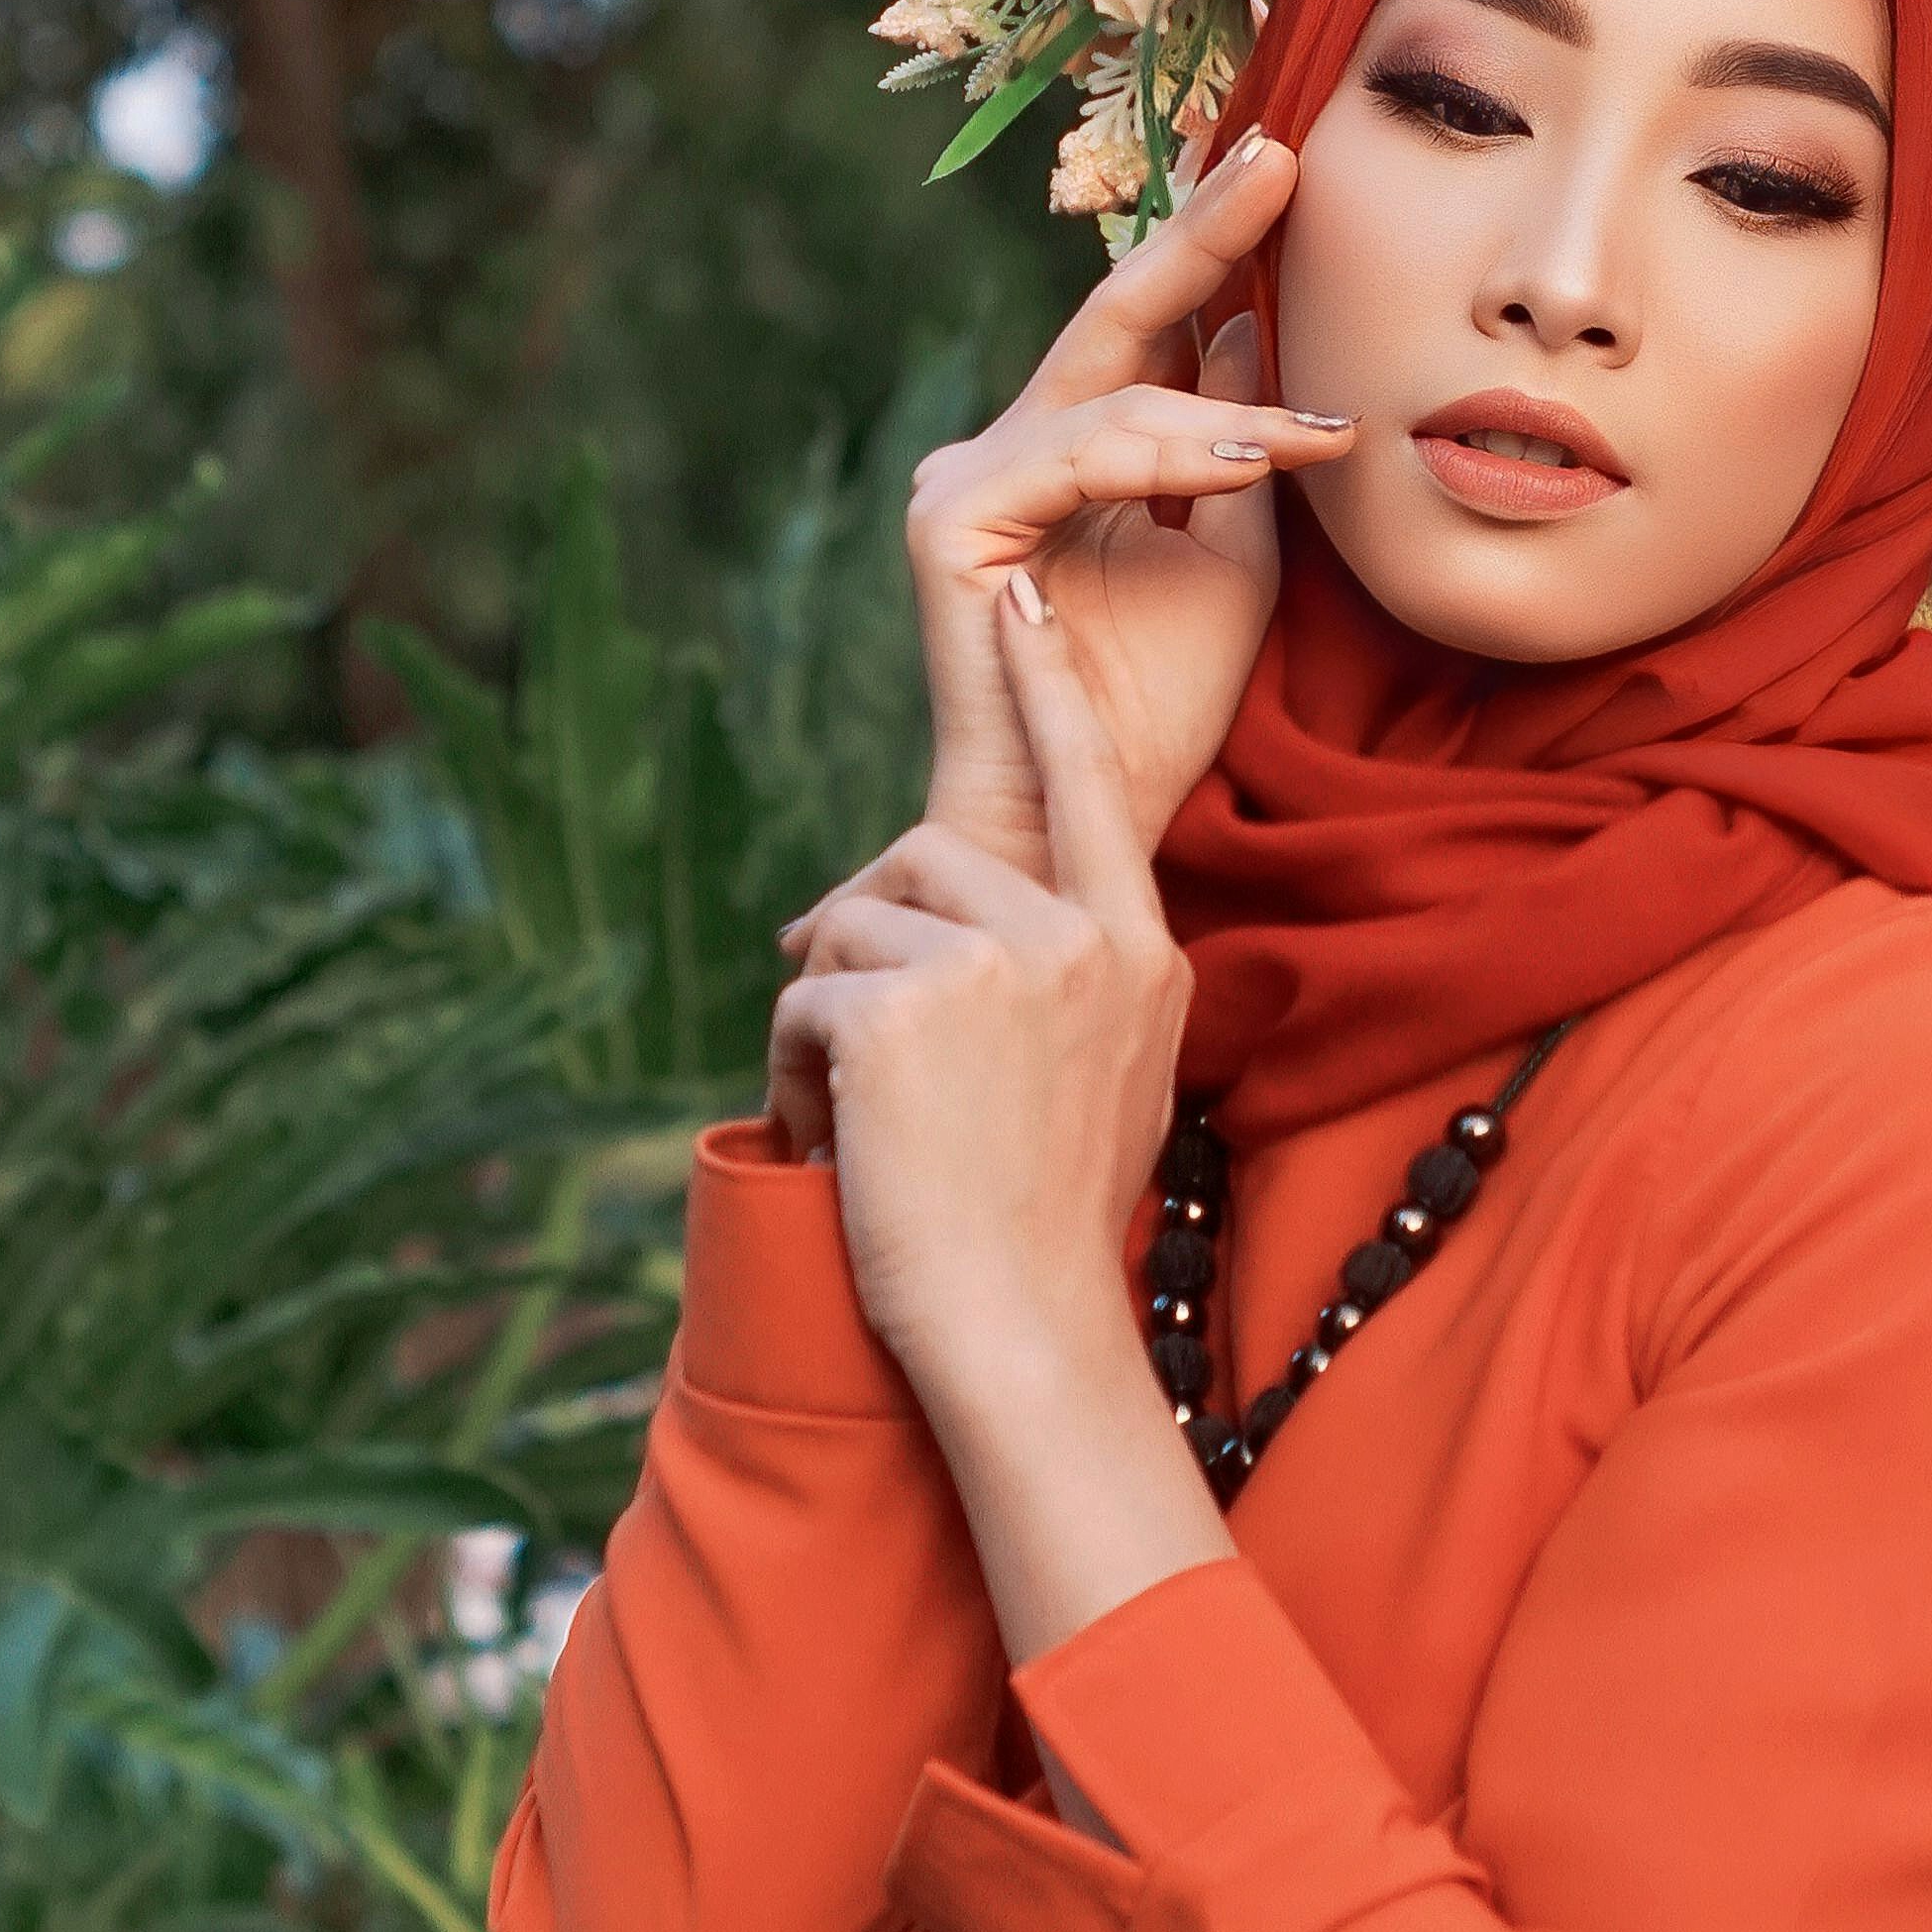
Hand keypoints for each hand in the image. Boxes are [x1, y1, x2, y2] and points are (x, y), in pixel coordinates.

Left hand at [767, 601, 1238, 1671]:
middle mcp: (1081, 937)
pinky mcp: (907, 1006)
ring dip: (826, 1017)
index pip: (1089, 785)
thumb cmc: (1051, 1228)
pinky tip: (831, 1143)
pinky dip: (794, 1073)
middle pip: (927, 857)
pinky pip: (807, 996)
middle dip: (869, 945)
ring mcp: (1001, 965)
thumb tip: (970, 925)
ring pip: (855, 925)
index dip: (1046, 689)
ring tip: (856, 1120)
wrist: (1029, 1334)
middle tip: (865, 1062)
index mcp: (1138, 949)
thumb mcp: (1109, 1079)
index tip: (1019, 598)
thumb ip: (1069, 980)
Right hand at [902, 129, 1341, 871]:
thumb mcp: (1238, 557)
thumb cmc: (1158, 708)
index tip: (1286, 163)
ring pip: (1115, 394)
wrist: (1088, 823)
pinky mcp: (947, 518)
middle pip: (1117, 313)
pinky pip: (1078, 452)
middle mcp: (1013, 446)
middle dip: (1205, 235)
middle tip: (1280, 157)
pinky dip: (1171, 452)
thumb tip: (1247, 332)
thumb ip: (1237, 451)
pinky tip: (1250, 460)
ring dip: (1228, 412)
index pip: (1152, 328)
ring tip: (1320, 433)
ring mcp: (969, 475)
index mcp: (1077, 451)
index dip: (1215, 246)